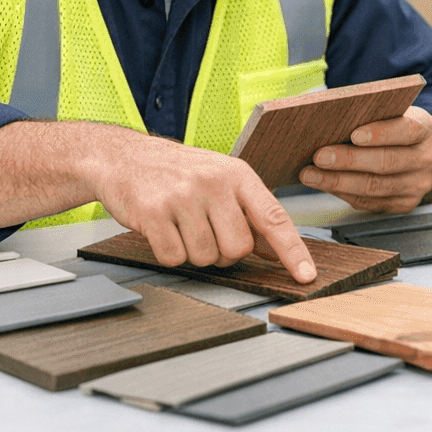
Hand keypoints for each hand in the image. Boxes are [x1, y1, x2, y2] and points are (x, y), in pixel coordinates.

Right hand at [84, 137, 315, 283]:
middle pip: (238, 248)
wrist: (124, 156)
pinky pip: (174, 257)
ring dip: (195, 252)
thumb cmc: (178, 172)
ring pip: (206, 257)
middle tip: (206, 232)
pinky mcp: (154, 212)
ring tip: (181, 225)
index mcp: (238, 174)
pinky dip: (169, 253)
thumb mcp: (221, 179)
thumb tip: (278, 251)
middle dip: (224, 252)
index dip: (292, 250)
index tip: (306, 275)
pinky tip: (163, 228)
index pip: (274, 217)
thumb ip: (250, 212)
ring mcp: (183, 196)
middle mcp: (214, 182)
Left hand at [298, 105, 431, 212]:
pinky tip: (325, 185)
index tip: (353, 134)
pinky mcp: (404, 204)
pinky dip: (343, 193)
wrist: (415, 153)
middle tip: (320, 157)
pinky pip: (370, 202)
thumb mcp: (388, 113)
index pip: (406, 130)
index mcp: (424, 127)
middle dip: (349, 160)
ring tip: (312, 175)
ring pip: (375, 187)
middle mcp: (425, 158)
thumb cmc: (392, 127)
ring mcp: (417, 185)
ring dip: (338, 182)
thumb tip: (325, 119)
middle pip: (386, 162)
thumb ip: (367, 114)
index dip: (380, 133)